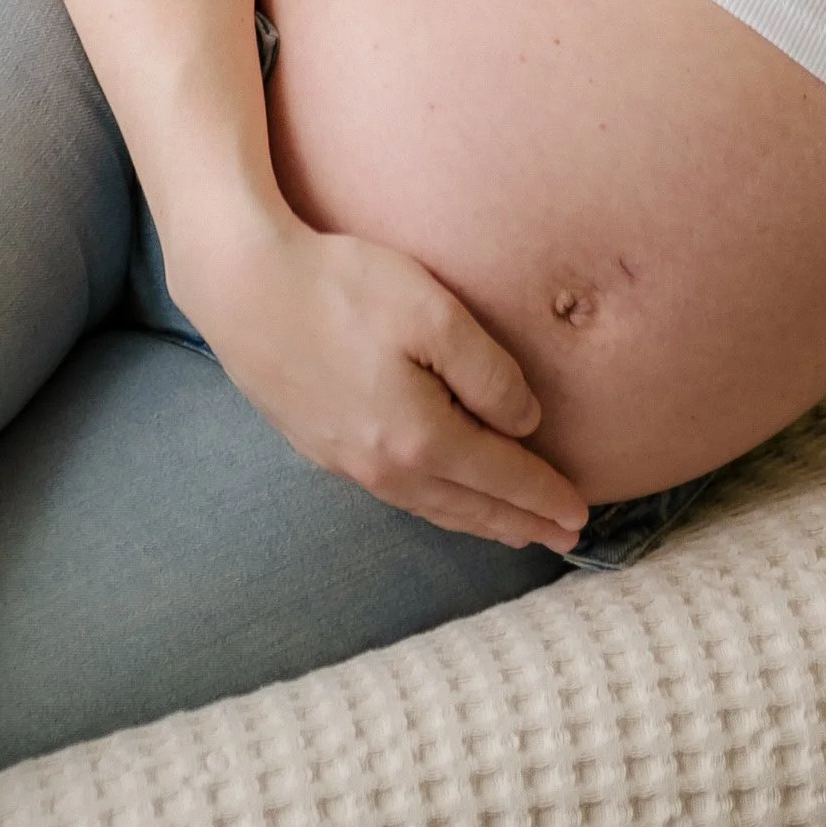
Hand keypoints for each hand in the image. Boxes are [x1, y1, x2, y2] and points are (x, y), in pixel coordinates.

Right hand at [179, 203, 587, 552]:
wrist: (244, 288)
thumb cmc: (343, 289)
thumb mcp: (434, 314)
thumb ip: (488, 372)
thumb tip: (525, 423)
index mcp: (420, 438)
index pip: (500, 478)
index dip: (544, 495)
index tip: (581, 514)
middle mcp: (384, 467)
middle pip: (469, 506)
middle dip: (520, 523)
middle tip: (564, 537)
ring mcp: (348, 463)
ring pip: (431, 507)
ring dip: (479, 522)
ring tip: (514, 531)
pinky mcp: (321, 447)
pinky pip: (399, 495)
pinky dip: (437, 506)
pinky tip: (442, 498)